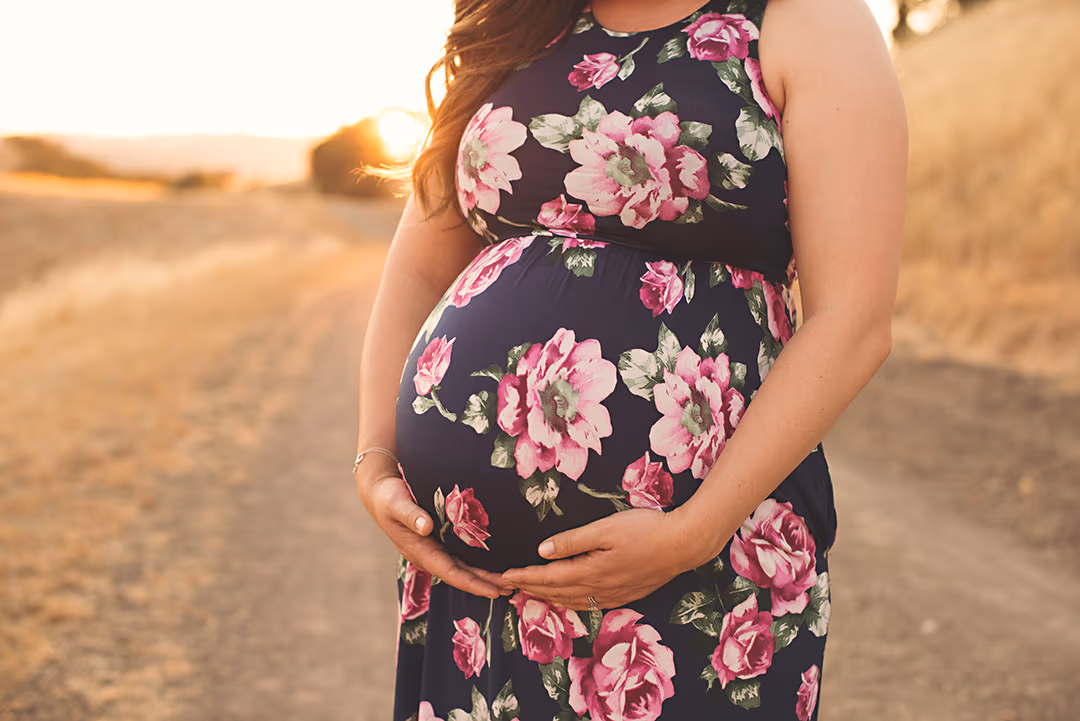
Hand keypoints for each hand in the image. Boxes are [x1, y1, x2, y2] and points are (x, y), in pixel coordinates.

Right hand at [357, 473, 508, 598]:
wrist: (380, 492)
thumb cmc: (388, 497)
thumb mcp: (396, 503)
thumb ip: (410, 515)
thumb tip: (426, 527)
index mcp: (419, 551)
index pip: (451, 572)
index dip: (473, 583)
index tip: (494, 591)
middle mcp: (429, 554)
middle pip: (462, 574)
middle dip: (486, 583)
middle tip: (513, 588)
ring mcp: (434, 549)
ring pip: (464, 567)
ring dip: (485, 575)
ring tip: (510, 581)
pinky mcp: (439, 540)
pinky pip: (461, 555)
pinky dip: (479, 561)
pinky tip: (496, 562)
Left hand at [500, 508, 714, 610]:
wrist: (684, 544)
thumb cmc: (646, 529)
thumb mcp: (606, 528)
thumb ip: (573, 541)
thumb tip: (542, 551)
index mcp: (591, 571)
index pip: (548, 578)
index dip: (525, 577)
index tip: (504, 576)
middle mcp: (599, 589)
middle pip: (556, 593)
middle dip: (531, 590)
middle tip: (508, 588)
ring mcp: (613, 595)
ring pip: (571, 602)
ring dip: (548, 599)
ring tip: (530, 595)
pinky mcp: (625, 594)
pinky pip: (588, 604)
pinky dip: (570, 603)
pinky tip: (567, 601)